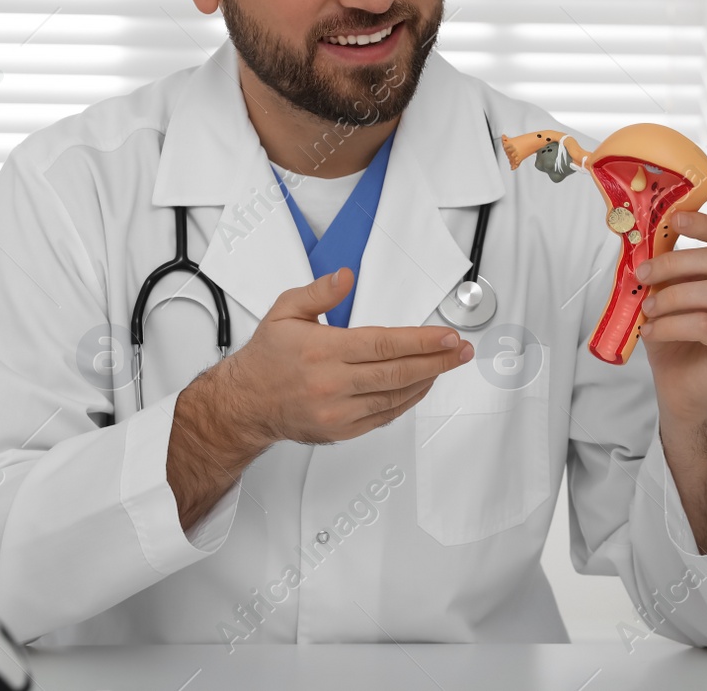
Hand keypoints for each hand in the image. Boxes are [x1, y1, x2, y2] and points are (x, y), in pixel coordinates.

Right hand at [225, 267, 473, 444]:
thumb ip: (318, 292)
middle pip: (397, 373)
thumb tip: (345, 277)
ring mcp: (338, 412)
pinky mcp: (341, 430)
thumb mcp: (285, 311)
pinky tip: (420, 386)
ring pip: (395, 397)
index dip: (421, 341)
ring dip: (426, 380)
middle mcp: (332, 384)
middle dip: (436, 361)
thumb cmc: (267, 357)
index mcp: (322, 351)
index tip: (447, 336)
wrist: (246, 403)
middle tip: (461, 351)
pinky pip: (384, 416)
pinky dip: (407, 401)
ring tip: (447, 365)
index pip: (383, 344)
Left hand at [635, 209, 706, 420]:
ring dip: (672, 297)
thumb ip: (666, 267)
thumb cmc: (675, 333)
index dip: (703, 224)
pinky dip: (673, 325)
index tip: (674, 220)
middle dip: (674, 263)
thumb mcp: (666, 292)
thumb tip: (647, 235)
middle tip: (643, 274)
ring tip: (647, 309)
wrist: (681, 383)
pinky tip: (652, 331)